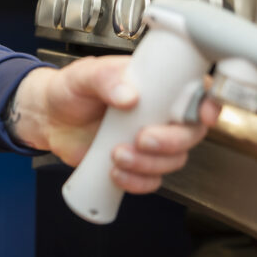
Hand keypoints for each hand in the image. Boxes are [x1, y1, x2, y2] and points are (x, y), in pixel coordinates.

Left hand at [9, 58, 219, 193]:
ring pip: (173, 160)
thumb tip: (128, 95)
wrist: (48, 118)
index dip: (208, 104)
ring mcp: (149, 140)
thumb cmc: (70, 89)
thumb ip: (105, 79)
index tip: (202, 115)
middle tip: (142, 139)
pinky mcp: (136, 163)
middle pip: (191, 133)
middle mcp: (158, 113)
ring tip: (116, 154)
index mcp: (155, 85)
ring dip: (148, 164)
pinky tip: (115, 172)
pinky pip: (151, 180)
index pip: (197, 91)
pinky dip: (137, 181)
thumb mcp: (84, 75)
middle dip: (171, 142)